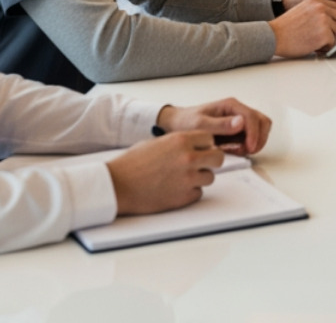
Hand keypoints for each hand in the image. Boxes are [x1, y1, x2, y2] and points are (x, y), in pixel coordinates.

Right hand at [106, 132, 223, 215]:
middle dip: (211, 162)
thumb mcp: (156, 143)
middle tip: (200, 165)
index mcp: (181, 140)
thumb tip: (193, 146)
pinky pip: (198, 193)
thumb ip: (178, 143)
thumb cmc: (131, 164)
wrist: (117, 185)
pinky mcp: (184, 197)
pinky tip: (174, 190)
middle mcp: (189, 157)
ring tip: (180, 179)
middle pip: (218, 158)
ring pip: (209, 178)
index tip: (200, 150)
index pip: (210, 139)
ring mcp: (188, 178)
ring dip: (199, 178)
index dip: (205, 145)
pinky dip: (190, 193)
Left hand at [156, 98, 270, 154]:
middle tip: (249, 150)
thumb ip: (220, 124)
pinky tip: (236, 151)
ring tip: (241, 151)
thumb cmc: (186, 122)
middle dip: (259, 137)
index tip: (249, 148)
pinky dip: (249, 145)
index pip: (252, 117)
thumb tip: (240, 122)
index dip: (254, 133)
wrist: (177, 125)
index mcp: (231, 105)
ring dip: (256, 141)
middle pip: (262, 121)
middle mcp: (237, 111)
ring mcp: (239, 120)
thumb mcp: (200, 124)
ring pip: (260, 129)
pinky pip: (252, 137)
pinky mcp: (238, 130)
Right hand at [268, 0, 335, 55]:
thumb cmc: (285, 28)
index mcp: (316, 1)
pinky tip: (314, 45)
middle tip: (328, 34)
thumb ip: (318, 11)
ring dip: (330, 38)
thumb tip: (332, 18)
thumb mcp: (303, 10)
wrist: (273, 36)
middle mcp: (321, 8)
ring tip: (315, 40)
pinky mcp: (323, 34)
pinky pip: (333, 42)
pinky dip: (325, 47)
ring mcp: (323, 20)